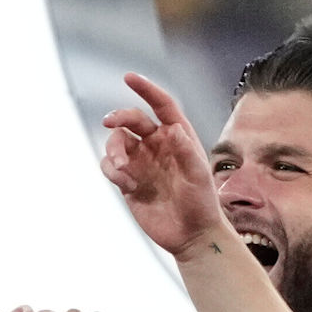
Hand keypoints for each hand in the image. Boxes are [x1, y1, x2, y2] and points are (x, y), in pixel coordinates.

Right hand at [97, 73, 229, 261]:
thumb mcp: (199, 176)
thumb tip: (172, 129)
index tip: (129, 77)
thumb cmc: (202, 203)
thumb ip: (186, 152)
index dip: (146, 89)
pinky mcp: (127, 181)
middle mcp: (157, 145)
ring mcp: (140, 162)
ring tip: (122, 172)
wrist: (190, 234)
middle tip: (110, 123)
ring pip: (116, 143)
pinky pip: (109, 167)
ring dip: (113, 152)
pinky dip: (112, 173)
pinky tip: (127, 186)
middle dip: (119, 118)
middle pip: (132, 120)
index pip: (161, 105)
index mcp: (177, 137)